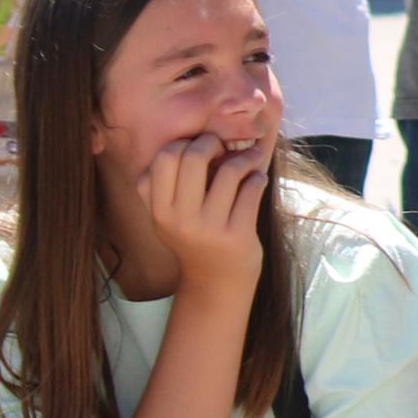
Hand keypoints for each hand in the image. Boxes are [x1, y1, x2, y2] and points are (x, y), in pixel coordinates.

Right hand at [146, 132, 274, 301]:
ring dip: (246, 157)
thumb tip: (192, 135)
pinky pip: (252, 188)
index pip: (162, 158)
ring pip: (229, 170)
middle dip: (212, 141)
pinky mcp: (237, 235)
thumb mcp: (169, 216)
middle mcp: (180, 219)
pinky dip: (258, 178)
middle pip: (193, 156)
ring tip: (252, 158)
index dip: (183, 143)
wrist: (216, 283)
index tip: (198, 147)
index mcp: (159, 210)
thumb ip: (168, 184)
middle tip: (223, 146)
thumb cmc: (195, 237)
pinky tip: (257, 181)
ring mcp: (209, 228)